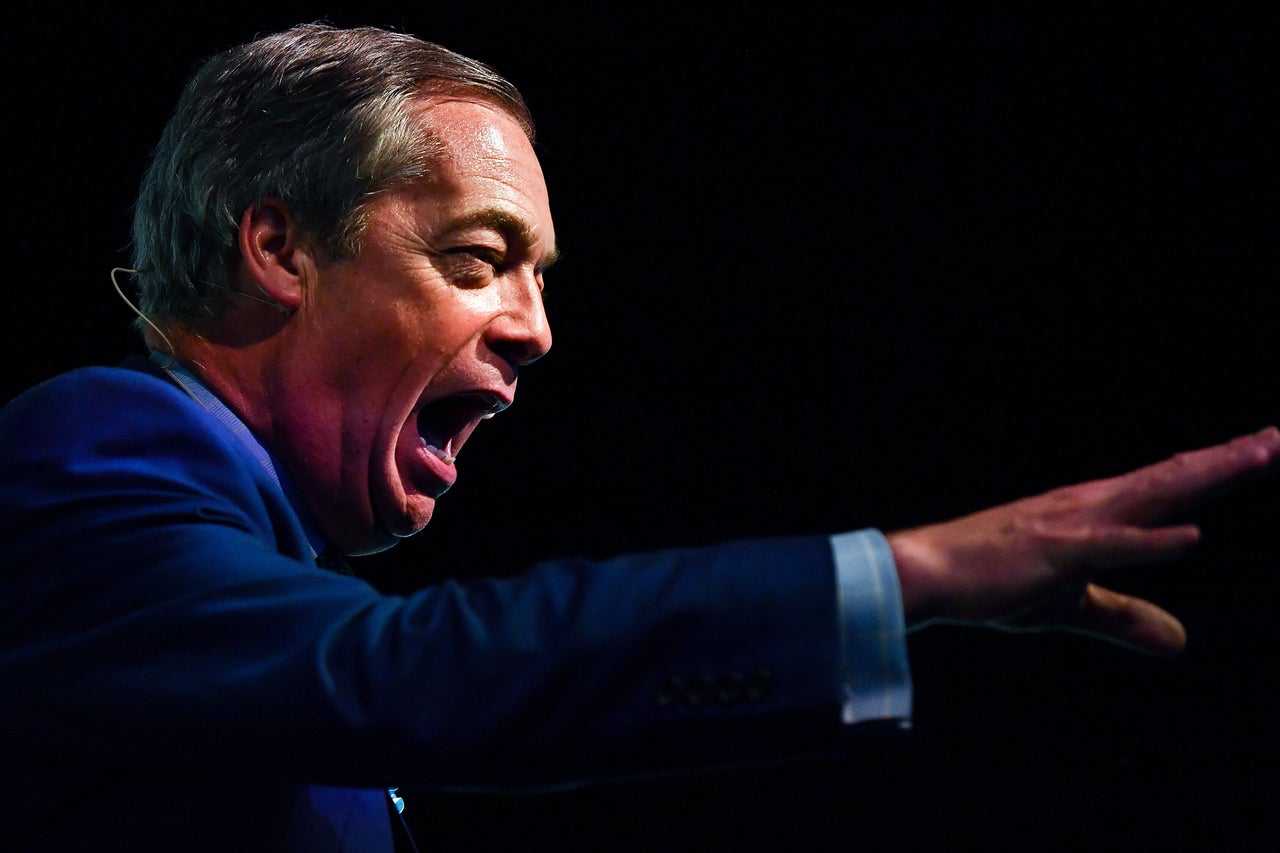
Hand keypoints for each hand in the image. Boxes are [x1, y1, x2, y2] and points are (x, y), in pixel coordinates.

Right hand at [886, 426, 1279, 654]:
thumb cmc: (990, 583)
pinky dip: (1153, 540)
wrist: (927, 570)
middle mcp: (1089, 506)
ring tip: (1257, 456)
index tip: (1260, 446)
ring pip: (1153, 495)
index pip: (1165, 486)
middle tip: (1276, 438)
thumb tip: (1180, 642)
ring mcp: (1074, 525)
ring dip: (1207, 476)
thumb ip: (1125, 618)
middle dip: (1228, 459)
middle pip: (1172, 478)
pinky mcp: (1056, 552)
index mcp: (1092, 513)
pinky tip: (1193, 534)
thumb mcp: (1069, 606)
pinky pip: (1112, 546)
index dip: (1215, 468)